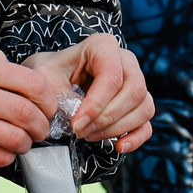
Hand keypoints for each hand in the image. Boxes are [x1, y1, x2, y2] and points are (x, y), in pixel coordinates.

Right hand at [0, 48, 57, 166]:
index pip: (32, 84)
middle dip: (42, 126)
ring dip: (26, 143)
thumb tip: (35, 88)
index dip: (49, 100)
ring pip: (14, 139)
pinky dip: (9, 155)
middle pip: (25, 114)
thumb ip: (2, 65)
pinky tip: (4, 147)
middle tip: (41, 128)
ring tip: (23, 139)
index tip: (48, 107)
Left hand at [25, 33, 154, 154]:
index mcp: (103, 46)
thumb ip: (62, 95)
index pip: (112, 77)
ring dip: (117, 128)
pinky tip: (119, 146)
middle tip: (81, 131)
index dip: (96, 105)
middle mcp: (126, 61)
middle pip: (134, 91)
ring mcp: (136, 81)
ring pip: (143, 107)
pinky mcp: (138, 103)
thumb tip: (81, 119)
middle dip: (107, 118)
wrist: (53, 78)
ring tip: (88, 135)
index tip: (76, 124)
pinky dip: (135, 137)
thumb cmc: (50, 73)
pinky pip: (147, 122)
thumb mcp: (45, 77)